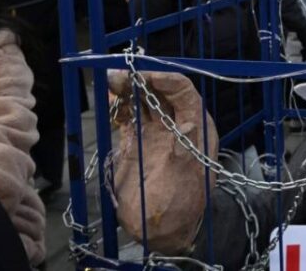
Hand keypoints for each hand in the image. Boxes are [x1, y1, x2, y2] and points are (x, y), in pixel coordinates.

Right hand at [107, 70, 214, 252]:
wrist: (162, 230)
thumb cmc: (182, 204)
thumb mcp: (187, 178)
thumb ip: (186, 151)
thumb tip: (192, 124)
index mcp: (197, 127)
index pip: (184, 92)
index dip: (166, 80)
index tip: (146, 76)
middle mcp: (177, 125)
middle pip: (159, 92)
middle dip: (141, 81)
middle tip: (120, 76)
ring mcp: (156, 133)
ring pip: (142, 101)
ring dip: (127, 90)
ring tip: (111, 82)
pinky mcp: (136, 143)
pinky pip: (128, 117)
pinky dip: (118, 107)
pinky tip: (109, 99)